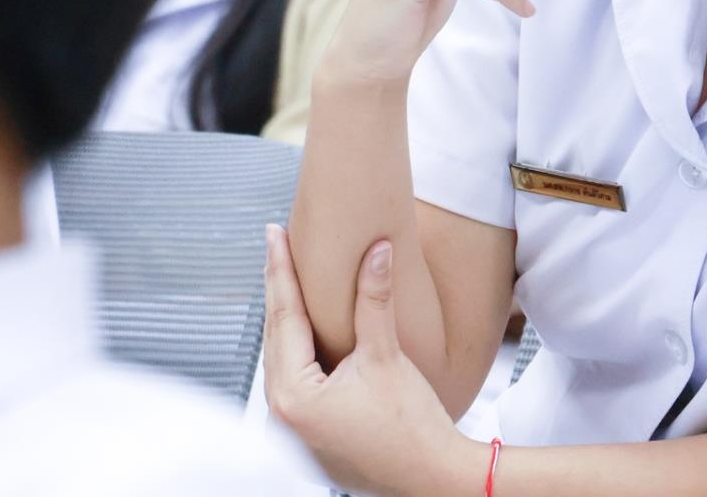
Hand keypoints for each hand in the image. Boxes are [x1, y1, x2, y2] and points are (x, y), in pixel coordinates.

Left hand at [265, 227, 486, 496]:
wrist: (431, 478)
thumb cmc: (411, 427)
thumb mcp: (387, 355)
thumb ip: (375, 299)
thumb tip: (377, 249)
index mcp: (293, 397)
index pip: (283, 317)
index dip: (281, 270)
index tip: (274, 234)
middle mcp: (282, 417)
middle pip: (276, 337)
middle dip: (278, 290)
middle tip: (277, 246)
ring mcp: (292, 431)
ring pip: (282, 359)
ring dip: (287, 319)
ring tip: (287, 280)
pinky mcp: (308, 437)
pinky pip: (295, 380)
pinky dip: (299, 349)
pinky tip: (307, 330)